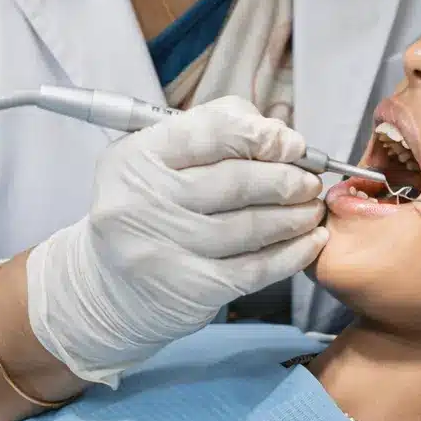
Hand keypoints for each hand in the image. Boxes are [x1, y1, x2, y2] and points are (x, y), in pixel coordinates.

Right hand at [26, 96, 326, 386]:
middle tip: (310, 179)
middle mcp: (143, 200)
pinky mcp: (187, 290)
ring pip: (249, 226)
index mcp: (137, 156)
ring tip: (311, 206)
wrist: (110, 287)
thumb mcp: (158, 157)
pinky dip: (290, 254)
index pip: (210, 132)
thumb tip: (277, 133)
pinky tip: (309, 241)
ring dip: (294, 215)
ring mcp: (163, 249)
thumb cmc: (148, 207)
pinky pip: (253, 269)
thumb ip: (213, 130)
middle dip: (286, 178)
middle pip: (235, 181)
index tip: (291, 143)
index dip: (261, 135)